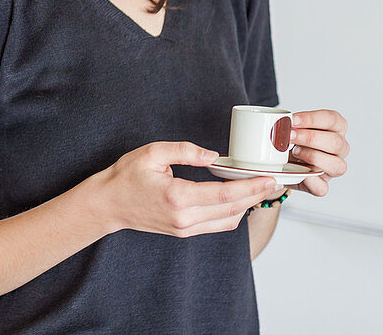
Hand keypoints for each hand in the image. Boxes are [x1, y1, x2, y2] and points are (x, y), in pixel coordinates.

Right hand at [100, 141, 278, 237]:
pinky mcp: (184, 232)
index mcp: (177, 197)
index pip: (225, 195)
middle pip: (233, 210)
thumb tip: (213, 155)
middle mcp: (184, 218)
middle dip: (256, 195)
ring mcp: (184, 228)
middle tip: (274, 181)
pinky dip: (233, 213)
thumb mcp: (152, 152)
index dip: (251, 187)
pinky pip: (217, 226)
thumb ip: (184, 150)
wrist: (108, 204)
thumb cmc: (126, 176)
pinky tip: (239, 199)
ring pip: (228, 221)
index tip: (269, 178)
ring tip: (260, 188)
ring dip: (247, 206)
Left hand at [287, 109, 349, 196]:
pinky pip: (322, 187)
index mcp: (336, 128)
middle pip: (336, 143)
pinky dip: (309, 180)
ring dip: (313, 157)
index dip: (312, 119)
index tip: (292, 119)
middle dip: (310, 138)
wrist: (282, 163)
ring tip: (295, 152)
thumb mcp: (292, 127)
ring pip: (337, 166)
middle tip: (289, 135)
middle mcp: (340, 149)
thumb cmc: (292, 140)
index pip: (333, 119)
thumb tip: (279, 121)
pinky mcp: (322, 185)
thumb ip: (289, 123)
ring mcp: (333, 168)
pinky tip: (297, 172)